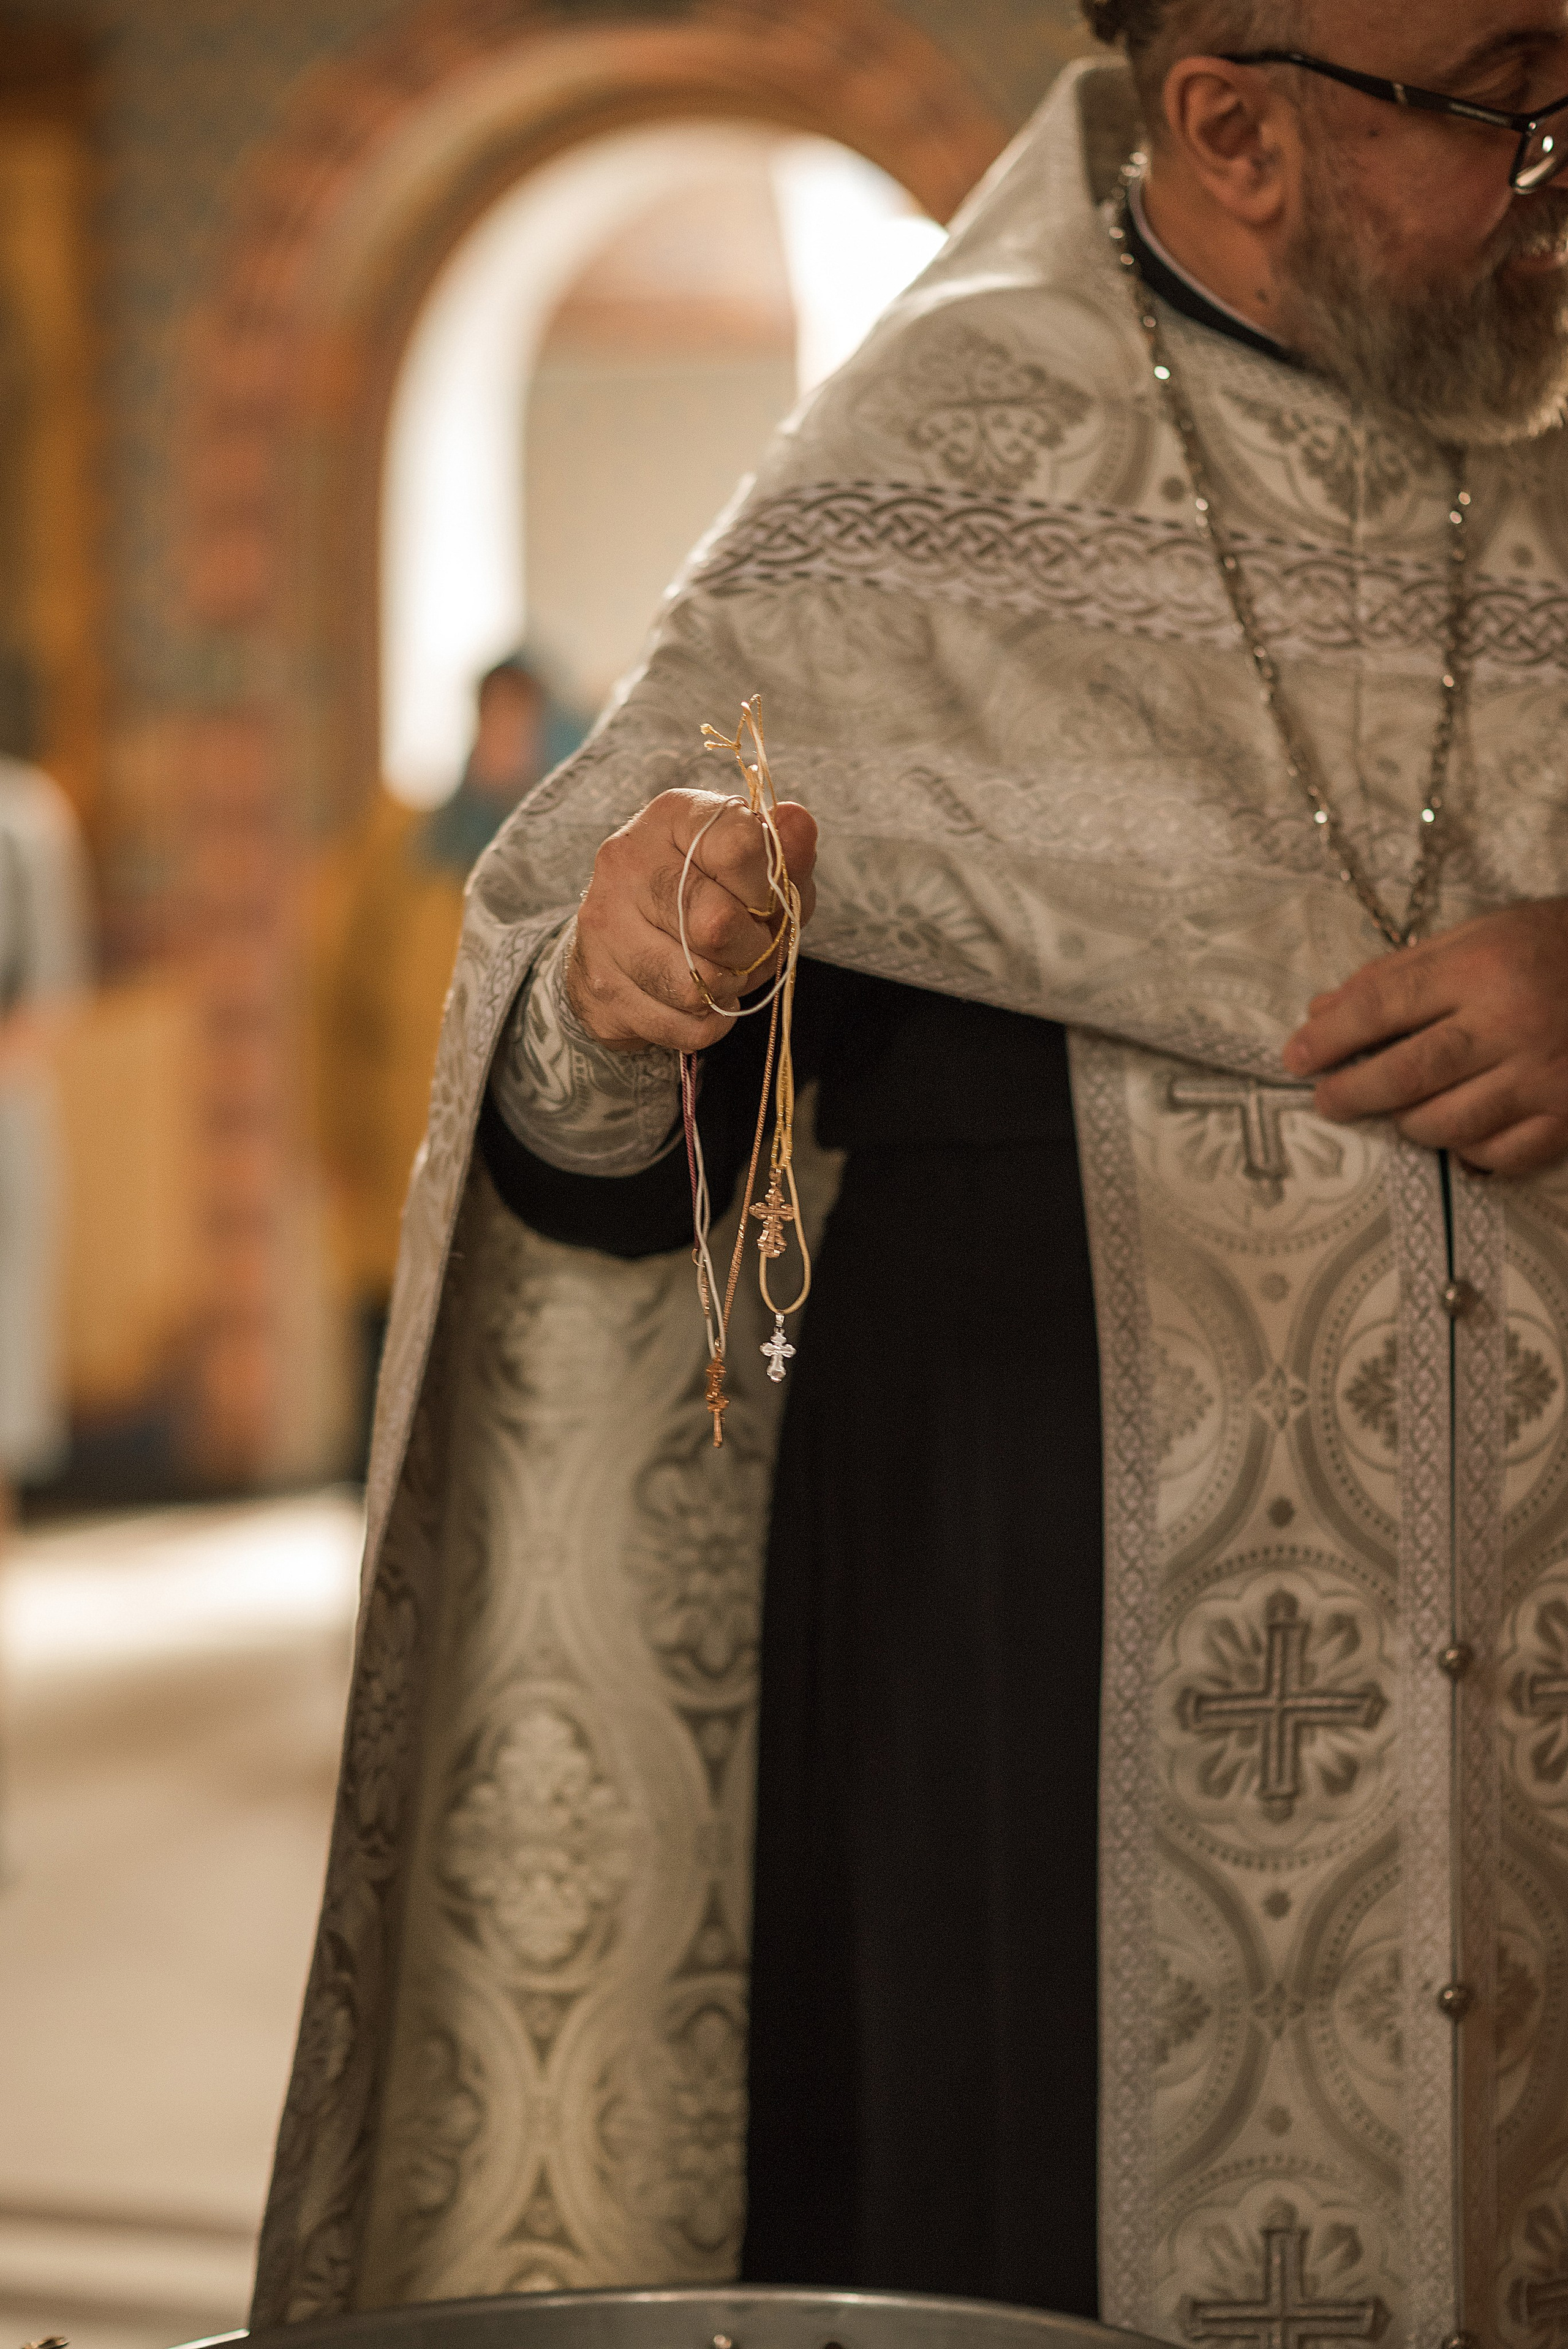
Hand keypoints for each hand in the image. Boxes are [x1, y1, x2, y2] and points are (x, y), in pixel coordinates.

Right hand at [567, 789, 817, 1051]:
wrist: (627, 940)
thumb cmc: (708, 893)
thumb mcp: (757, 867)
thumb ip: (785, 850)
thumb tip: (798, 822)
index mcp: (671, 817)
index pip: (741, 848)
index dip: (768, 890)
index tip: (764, 902)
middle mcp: (625, 862)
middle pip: (717, 924)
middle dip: (754, 949)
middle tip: (751, 947)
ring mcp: (603, 926)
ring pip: (697, 986)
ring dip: (730, 989)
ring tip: (726, 973)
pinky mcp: (600, 988)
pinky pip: (684, 1027)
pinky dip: (710, 1023)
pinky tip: (702, 999)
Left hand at [1281, 898, 1567, 1175]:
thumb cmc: (1554, 944)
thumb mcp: (1480, 933)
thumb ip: (1401, 972)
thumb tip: (1324, 1010)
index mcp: (1483, 967)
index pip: (1383, 1005)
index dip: (1329, 1037)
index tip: (1296, 1057)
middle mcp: (1511, 1024)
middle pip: (1409, 1074)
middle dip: (1353, 1093)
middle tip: (1326, 1100)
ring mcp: (1544, 1076)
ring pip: (1448, 1124)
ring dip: (1407, 1124)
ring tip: (1396, 1111)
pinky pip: (1500, 1156)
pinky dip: (1468, 1153)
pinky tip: (1458, 1136)